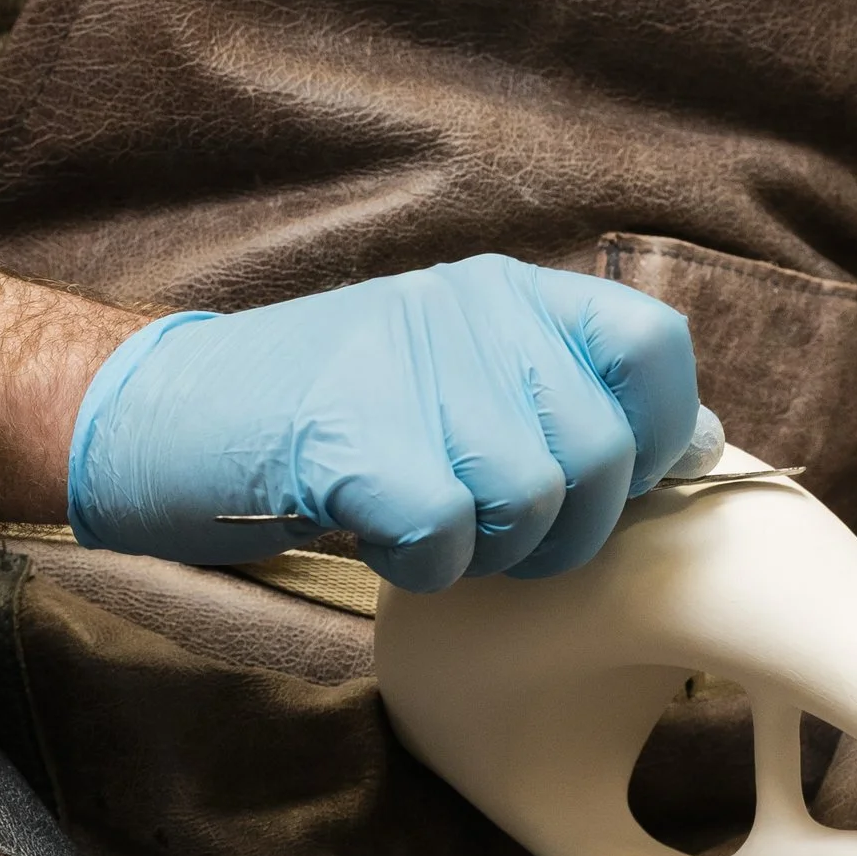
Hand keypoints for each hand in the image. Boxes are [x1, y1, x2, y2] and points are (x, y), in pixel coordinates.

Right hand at [67, 254, 701, 591]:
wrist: (159, 413)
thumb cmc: (319, 413)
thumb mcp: (453, 376)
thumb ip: (565, 398)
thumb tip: (696, 444)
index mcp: (507, 291)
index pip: (653, 346)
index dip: (657, 436)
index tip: (613, 486)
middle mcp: (471, 309)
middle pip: (599, 452)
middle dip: (560, 529)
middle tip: (484, 532)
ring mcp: (410, 366)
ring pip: (529, 500)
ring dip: (484, 551)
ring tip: (419, 526)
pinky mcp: (349, 435)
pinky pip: (446, 534)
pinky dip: (420, 564)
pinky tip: (375, 538)